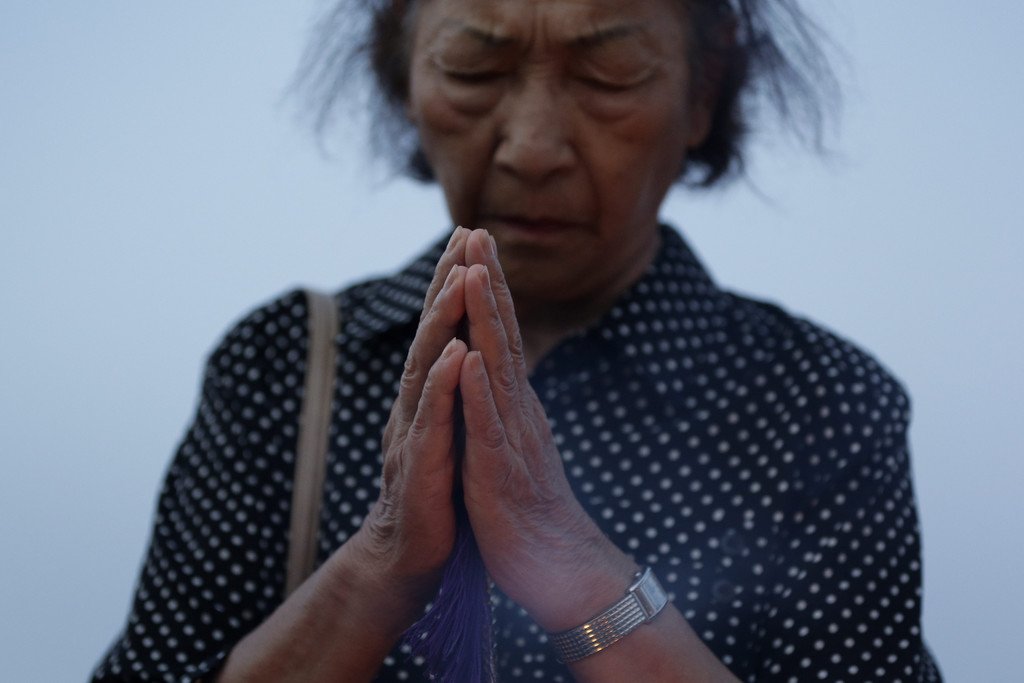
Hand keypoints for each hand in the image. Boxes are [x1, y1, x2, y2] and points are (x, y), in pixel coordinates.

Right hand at [345, 227, 470, 624]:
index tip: (471, 237)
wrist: (409, 558)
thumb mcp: (447, 431)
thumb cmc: (435, 493)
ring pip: (427, 367)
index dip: (453, 283)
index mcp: (428, 396)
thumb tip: (465, 348)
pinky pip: (433, 421)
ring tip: (460, 278)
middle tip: (463, 233)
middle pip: (430, 333)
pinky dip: (444, 386)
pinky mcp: (421, 468)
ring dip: (442, 321)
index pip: (441, 329)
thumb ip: (451, 393)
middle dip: (446, 282)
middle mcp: (416, 405)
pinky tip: (456, 354)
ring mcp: (414, 433)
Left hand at [457, 229, 636, 629]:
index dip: (487, 289)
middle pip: (501, 335)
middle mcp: (517, 409)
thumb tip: (495, 375)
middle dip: (486, 282)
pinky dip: (480, 390)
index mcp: (514, 404)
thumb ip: (504, 408)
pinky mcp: (502, 471)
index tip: (474, 245)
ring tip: (473, 271)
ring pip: (498, 368)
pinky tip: (470, 357)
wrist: (559, 567)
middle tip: (475, 231)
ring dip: (485, 318)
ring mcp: (512, 436)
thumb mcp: (512, 444)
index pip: (500, 335)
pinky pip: (489, 426)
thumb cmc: (529, 508)